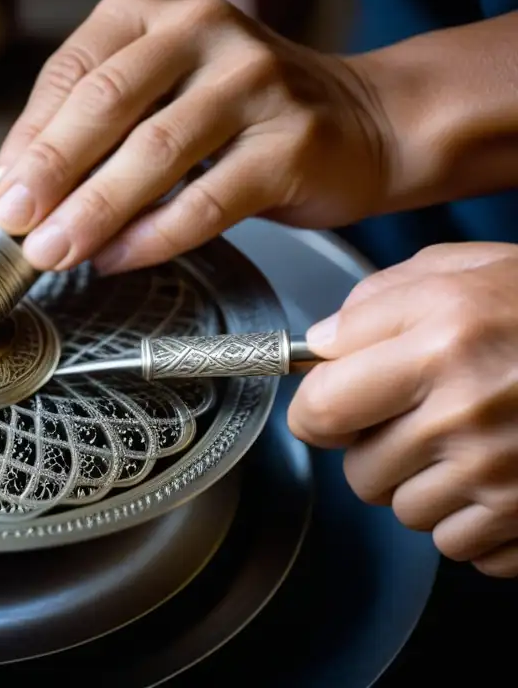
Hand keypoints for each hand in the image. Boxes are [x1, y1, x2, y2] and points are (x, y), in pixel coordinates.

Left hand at [0, 0, 395, 273]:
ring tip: (54, 251)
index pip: (72, 74)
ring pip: (155, 152)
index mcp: (155, 16)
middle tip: (14, 225)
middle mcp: (203, 32)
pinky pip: (208, 198)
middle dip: (50, 174)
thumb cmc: (244, 114)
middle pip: (107, 106)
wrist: (363, 120)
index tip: (0, 196)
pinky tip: (118, 258)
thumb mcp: (161, 96)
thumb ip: (97, 132)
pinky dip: (154, 235)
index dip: (26, 141)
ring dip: (94, 211)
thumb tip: (22, 193)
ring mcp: (254, 81)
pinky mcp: (291, 141)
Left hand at [289, 242, 517, 577]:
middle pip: (360, 473)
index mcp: (438, 342)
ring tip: (467, 442)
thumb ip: (375, 303)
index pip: (322, 410)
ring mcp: (503, 473)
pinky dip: (471, 520)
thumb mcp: (458, 268)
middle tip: (417, 419)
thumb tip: (322, 347)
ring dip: (424, 486)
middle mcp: (466, 413)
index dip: (315, 414)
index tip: (327, 410)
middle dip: (375, 451)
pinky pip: (460, 545)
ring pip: (407, 513)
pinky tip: (498, 475)